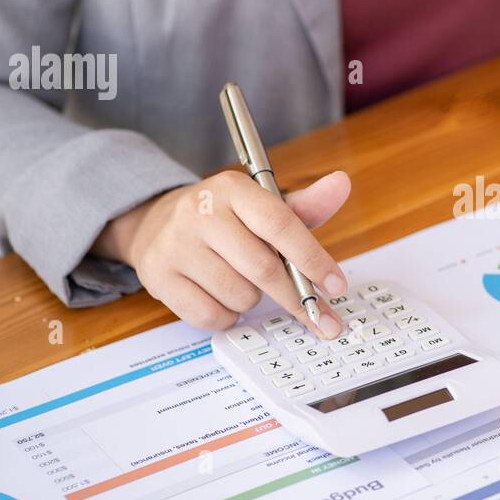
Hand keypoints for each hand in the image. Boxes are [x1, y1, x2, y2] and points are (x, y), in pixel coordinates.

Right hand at [93, 169, 351, 335]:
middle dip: (295, 296)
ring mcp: (175, 245)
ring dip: (253, 301)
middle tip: (316, 314)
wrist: (156, 224)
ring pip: (239, 296)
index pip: (280, 224)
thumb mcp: (263, 206)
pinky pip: (211, 316)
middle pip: (264, 268)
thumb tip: (342, 184)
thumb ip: (304, 206)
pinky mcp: (158, 277)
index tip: (337, 287)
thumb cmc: (225, 220)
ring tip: (242, 281)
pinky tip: (220, 295)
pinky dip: (226, 315)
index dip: (313, 259)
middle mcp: (201, 212)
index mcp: (233, 188)